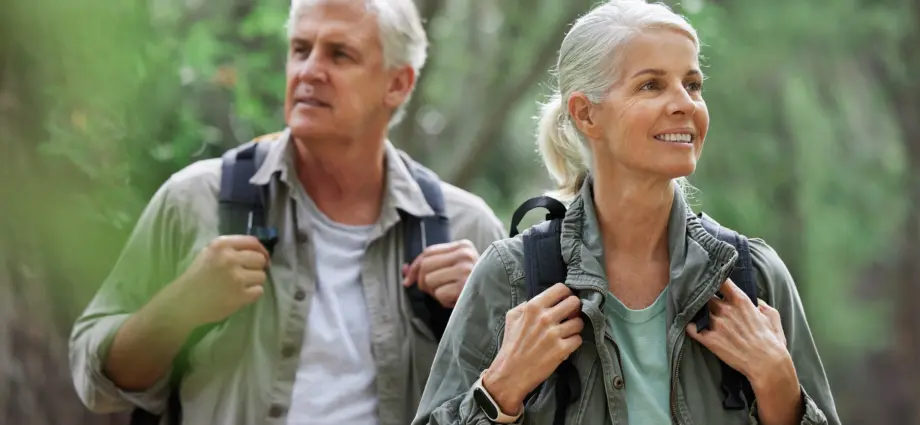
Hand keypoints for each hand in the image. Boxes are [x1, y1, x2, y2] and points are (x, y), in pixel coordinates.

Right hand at [173, 235, 269, 326]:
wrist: (183, 303)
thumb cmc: (196, 277)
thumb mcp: (209, 253)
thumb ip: (231, 249)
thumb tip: (259, 251)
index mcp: (221, 245)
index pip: (252, 242)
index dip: (261, 250)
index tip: (263, 258)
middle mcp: (230, 258)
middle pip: (260, 259)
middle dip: (256, 267)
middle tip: (247, 275)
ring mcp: (236, 278)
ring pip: (261, 276)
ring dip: (254, 282)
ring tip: (240, 286)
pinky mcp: (240, 296)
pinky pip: (259, 291)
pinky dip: (252, 294)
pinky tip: (240, 295)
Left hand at [402, 239, 478, 307]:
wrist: (497, 300)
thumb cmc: (471, 285)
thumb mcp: (452, 270)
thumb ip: (430, 267)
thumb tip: (403, 270)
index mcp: (463, 246)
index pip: (428, 252)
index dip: (414, 267)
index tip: (407, 281)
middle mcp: (465, 254)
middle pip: (425, 266)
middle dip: (423, 282)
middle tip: (435, 290)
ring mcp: (466, 269)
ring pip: (429, 280)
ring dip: (435, 292)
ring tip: (450, 293)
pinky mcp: (465, 286)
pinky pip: (438, 294)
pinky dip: (444, 301)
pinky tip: (457, 300)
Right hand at [481, 283, 583, 414]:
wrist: (510, 373)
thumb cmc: (511, 345)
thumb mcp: (512, 318)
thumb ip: (526, 305)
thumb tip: (543, 300)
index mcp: (533, 307)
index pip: (561, 289)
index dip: (566, 294)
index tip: (565, 302)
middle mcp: (545, 318)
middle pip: (574, 303)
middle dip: (574, 309)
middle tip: (569, 317)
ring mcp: (554, 334)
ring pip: (579, 322)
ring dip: (574, 328)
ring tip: (566, 333)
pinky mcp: (561, 350)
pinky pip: (578, 339)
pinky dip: (573, 342)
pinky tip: (565, 345)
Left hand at [686, 278, 793, 388]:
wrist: (767, 365)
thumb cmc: (772, 342)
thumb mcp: (772, 317)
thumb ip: (761, 305)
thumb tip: (755, 302)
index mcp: (741, 301)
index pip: (721, 280)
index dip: (714, 279)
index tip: (711, 281)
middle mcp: (726, 309)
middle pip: (705, 294)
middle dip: (703, 296)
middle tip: (700, 299)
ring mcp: (716, 324)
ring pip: (696, 309)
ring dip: (695, 310)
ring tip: (693, 312)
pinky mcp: (709, 339)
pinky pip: (690, 328)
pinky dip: (689, 326)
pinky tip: (691, 326)